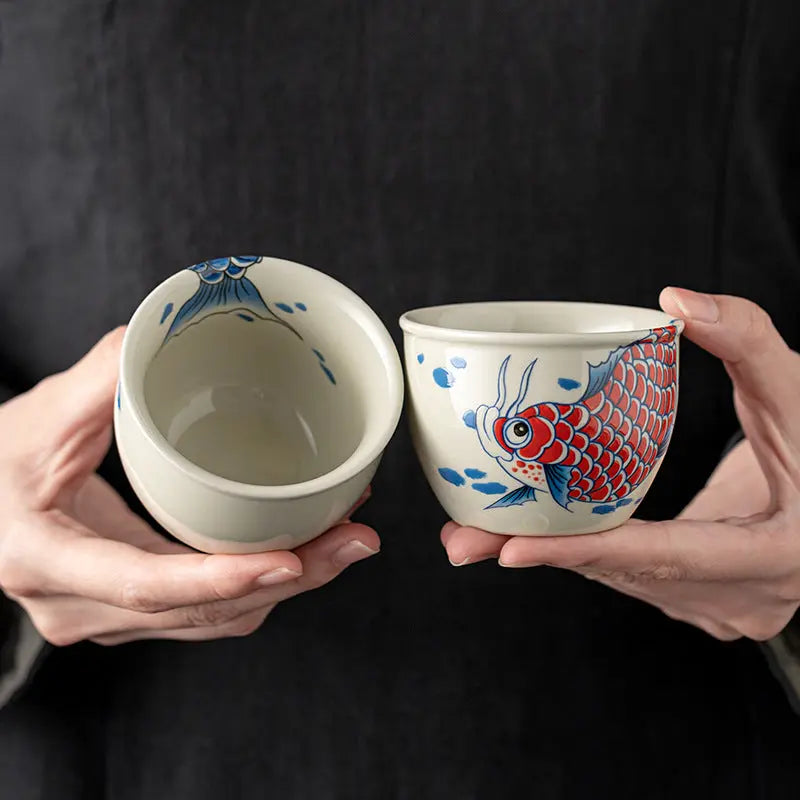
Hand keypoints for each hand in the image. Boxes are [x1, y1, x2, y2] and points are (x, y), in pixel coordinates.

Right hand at [0, 329, 378, 645]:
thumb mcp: (42, 416)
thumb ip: (103, 375)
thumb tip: (165, 326)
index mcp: (46, 557)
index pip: (144, 582)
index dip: (222, 578)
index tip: (293, 559)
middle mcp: (77, 606)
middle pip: (199, 612)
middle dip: (288, 581)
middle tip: (356, 541)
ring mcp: (106, 619)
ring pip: (212, 623)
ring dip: (285, 588)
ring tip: (344, 541)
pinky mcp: (131, 613)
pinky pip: (205, 616)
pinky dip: (258, 588)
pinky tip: (299, 553)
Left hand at [442, 288, 799, 641]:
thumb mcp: (796, 391)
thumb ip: (746, 340)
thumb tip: (675, 302)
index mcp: (774, 553)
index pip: (663, 554)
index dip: (582, 550)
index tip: (509, 547)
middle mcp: (742, 594)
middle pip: (624, 573)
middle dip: (541, 553)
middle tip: (463, 540)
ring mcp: (723, 604)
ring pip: (621, 579)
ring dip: (553, 554)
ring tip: (478, 536)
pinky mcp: (703, 597)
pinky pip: (632, 576)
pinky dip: (584, 552)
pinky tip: (537, 531)